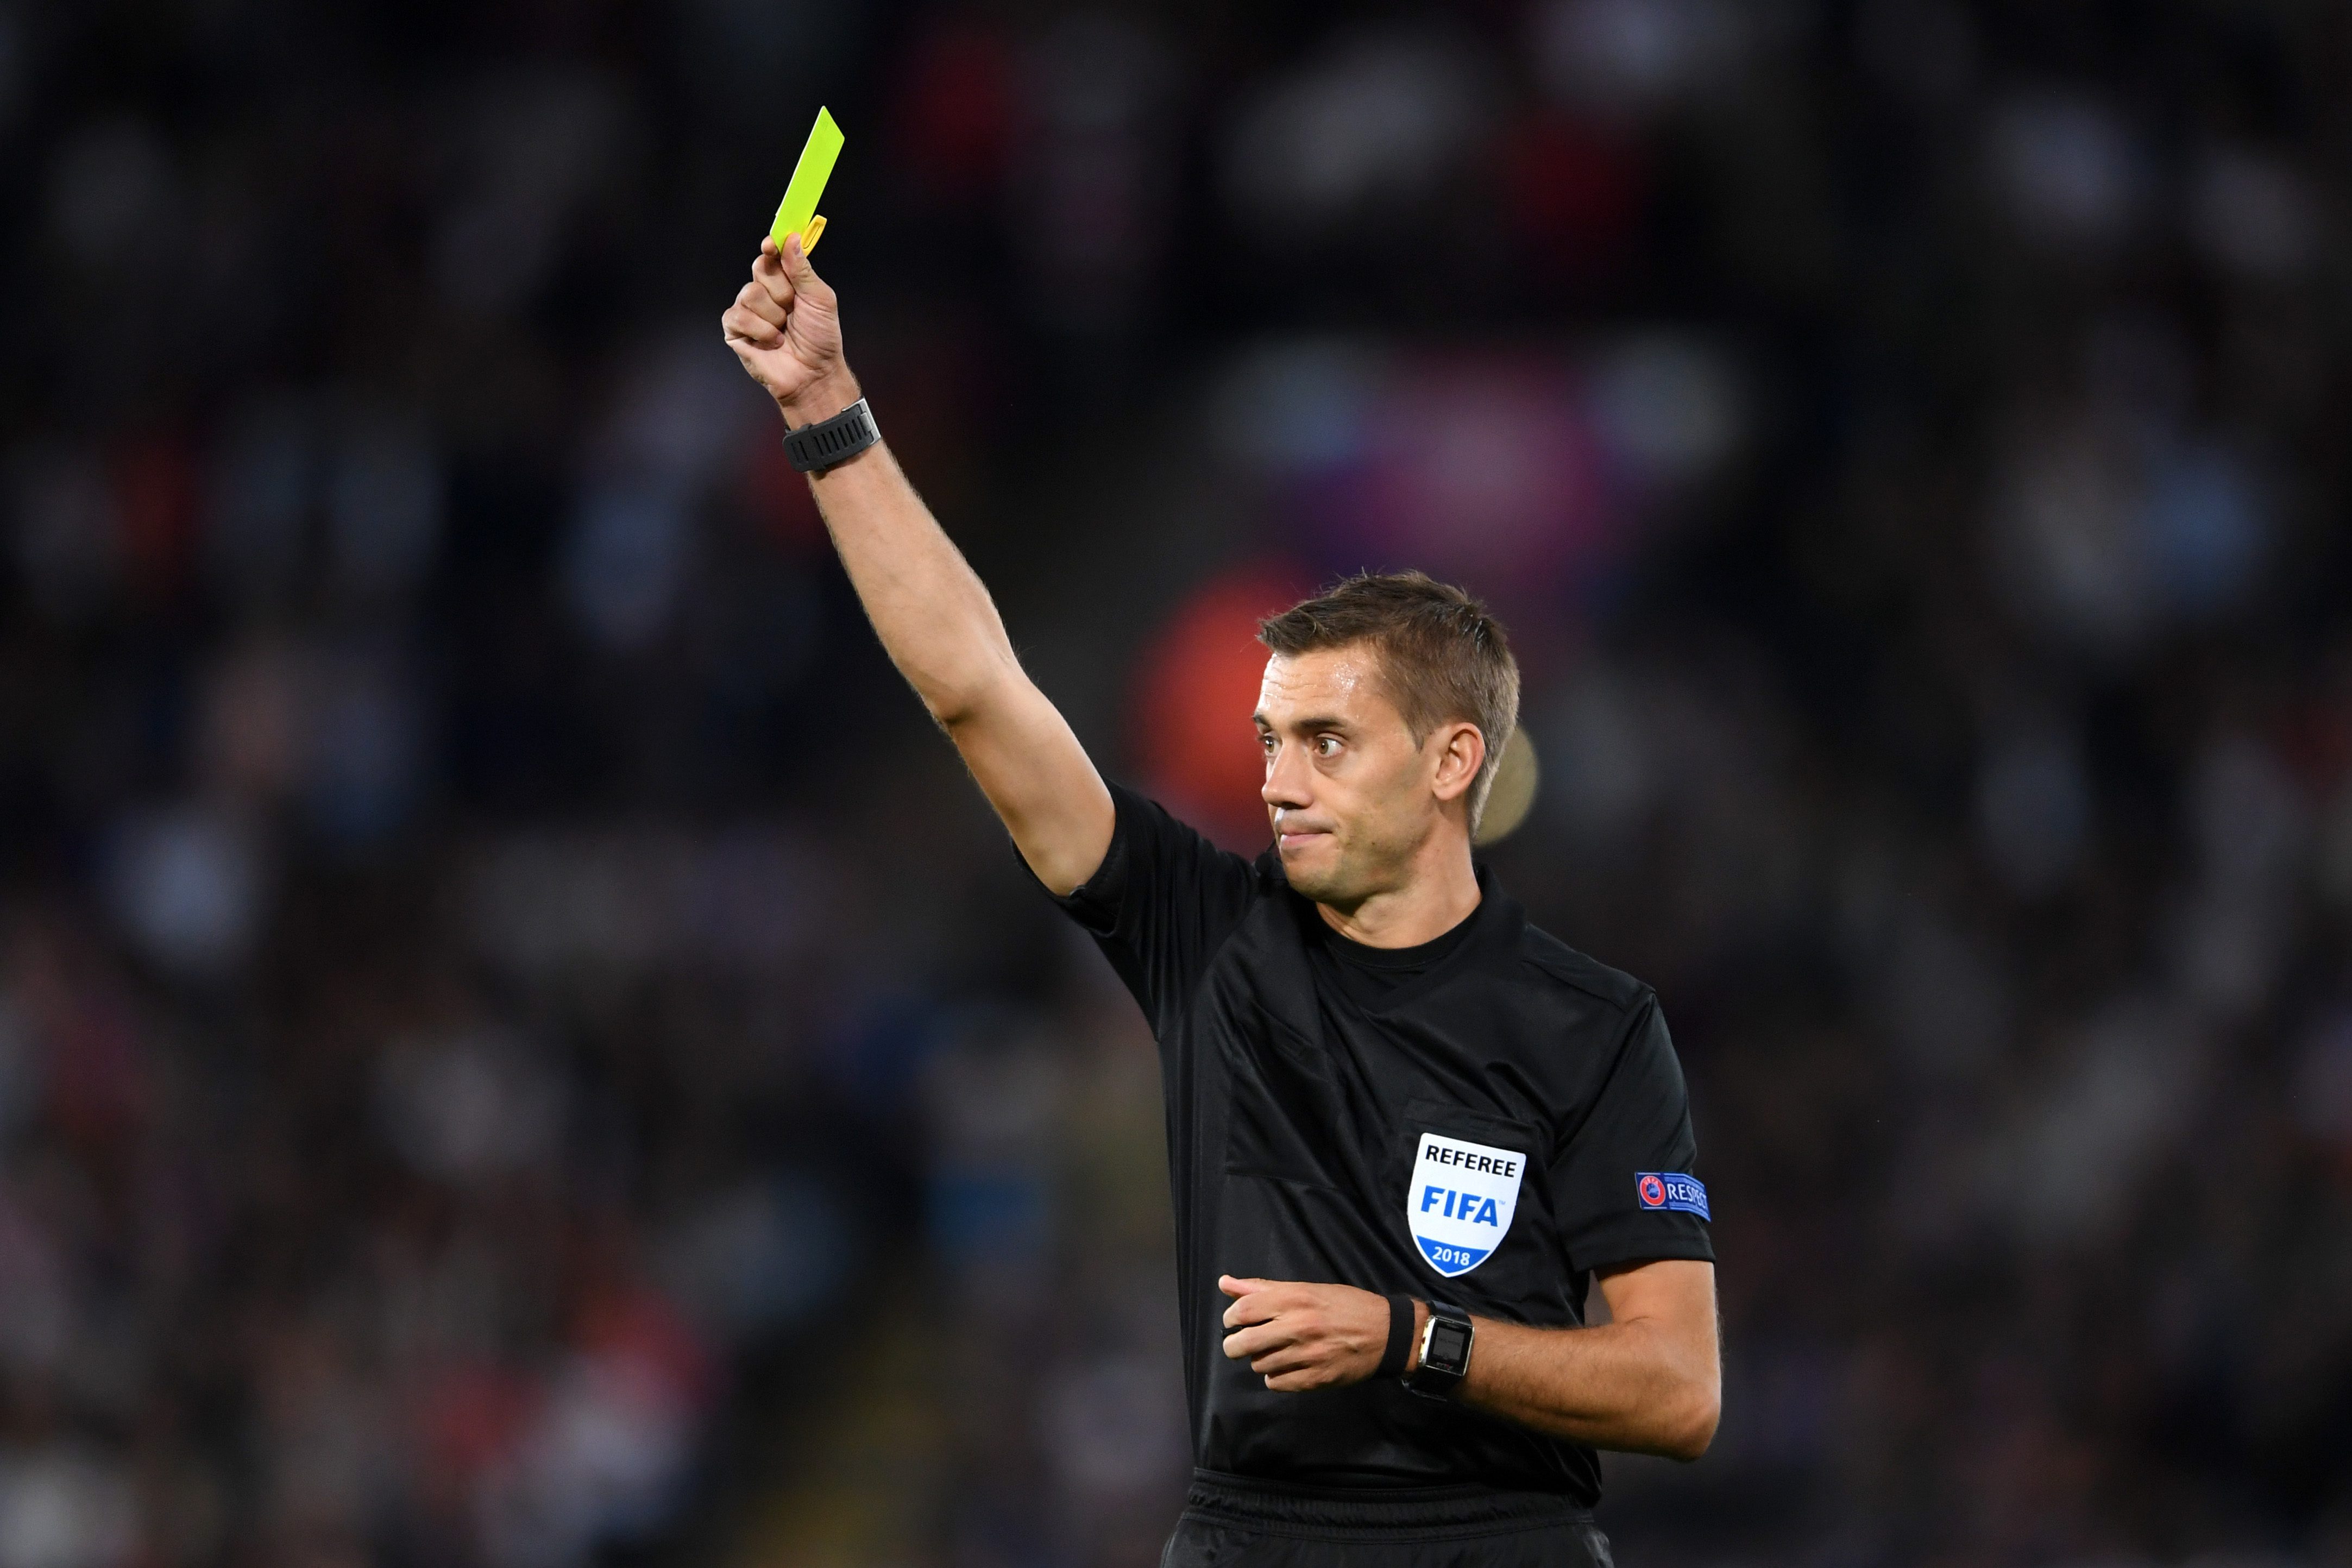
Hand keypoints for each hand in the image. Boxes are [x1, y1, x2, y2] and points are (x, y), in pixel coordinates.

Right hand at [722, 234, 860, 425]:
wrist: (813, 373)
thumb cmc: (821, 339)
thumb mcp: (820, 299)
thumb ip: (803, 269)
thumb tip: (791, 238)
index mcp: (786, 281)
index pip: (772, 254)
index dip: (771, 247)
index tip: (771, 245)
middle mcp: (764, 292)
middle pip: (761, 268)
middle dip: (781, 290)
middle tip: (792, 309)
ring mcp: (748, 309)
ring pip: (750, 293)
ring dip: (773, 315)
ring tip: (783, 331)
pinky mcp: (735, 329)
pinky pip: (740, 316)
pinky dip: (761, 330)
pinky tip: (772, 342)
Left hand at [1218, 1275, 1396, 1391]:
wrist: (1385, 1333)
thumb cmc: (1344, 1306)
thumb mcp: (1306, 1288)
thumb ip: (1263, 1288)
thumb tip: (1224, 1283)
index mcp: (1295, 1298)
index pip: (1243, 1310)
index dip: (1230, 1317)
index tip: (1233, 1321)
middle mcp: (1299, 1326)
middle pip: (1243, 1343)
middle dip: (1233, 1345)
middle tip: (1240, 1343)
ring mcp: (1307, 1355)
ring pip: (1259, 1365)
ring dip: (1259, 1359)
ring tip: (1273, 1352)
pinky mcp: (1316, 1379)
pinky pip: (1276, 1383)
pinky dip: (1275, 1377)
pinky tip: (1286, 1366)